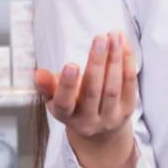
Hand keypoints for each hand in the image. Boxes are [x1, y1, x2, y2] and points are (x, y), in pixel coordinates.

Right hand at [34, 31, 138, 167]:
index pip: (64, 102)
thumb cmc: (73, 105)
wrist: (99, 130)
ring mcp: (109, 117)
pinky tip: (124, 44)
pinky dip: (127, 62)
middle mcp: (88, 120)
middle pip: (93, 91)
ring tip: (114, 36)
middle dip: (97, 63)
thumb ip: (47, 85)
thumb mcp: (55, 98)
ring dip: (115, 60)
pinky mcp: (127, 110)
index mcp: (66, 116)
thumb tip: (38, 74)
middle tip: (100, 38)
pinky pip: (129, 85)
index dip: (67, 85)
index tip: (71, 64)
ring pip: (112, 88)